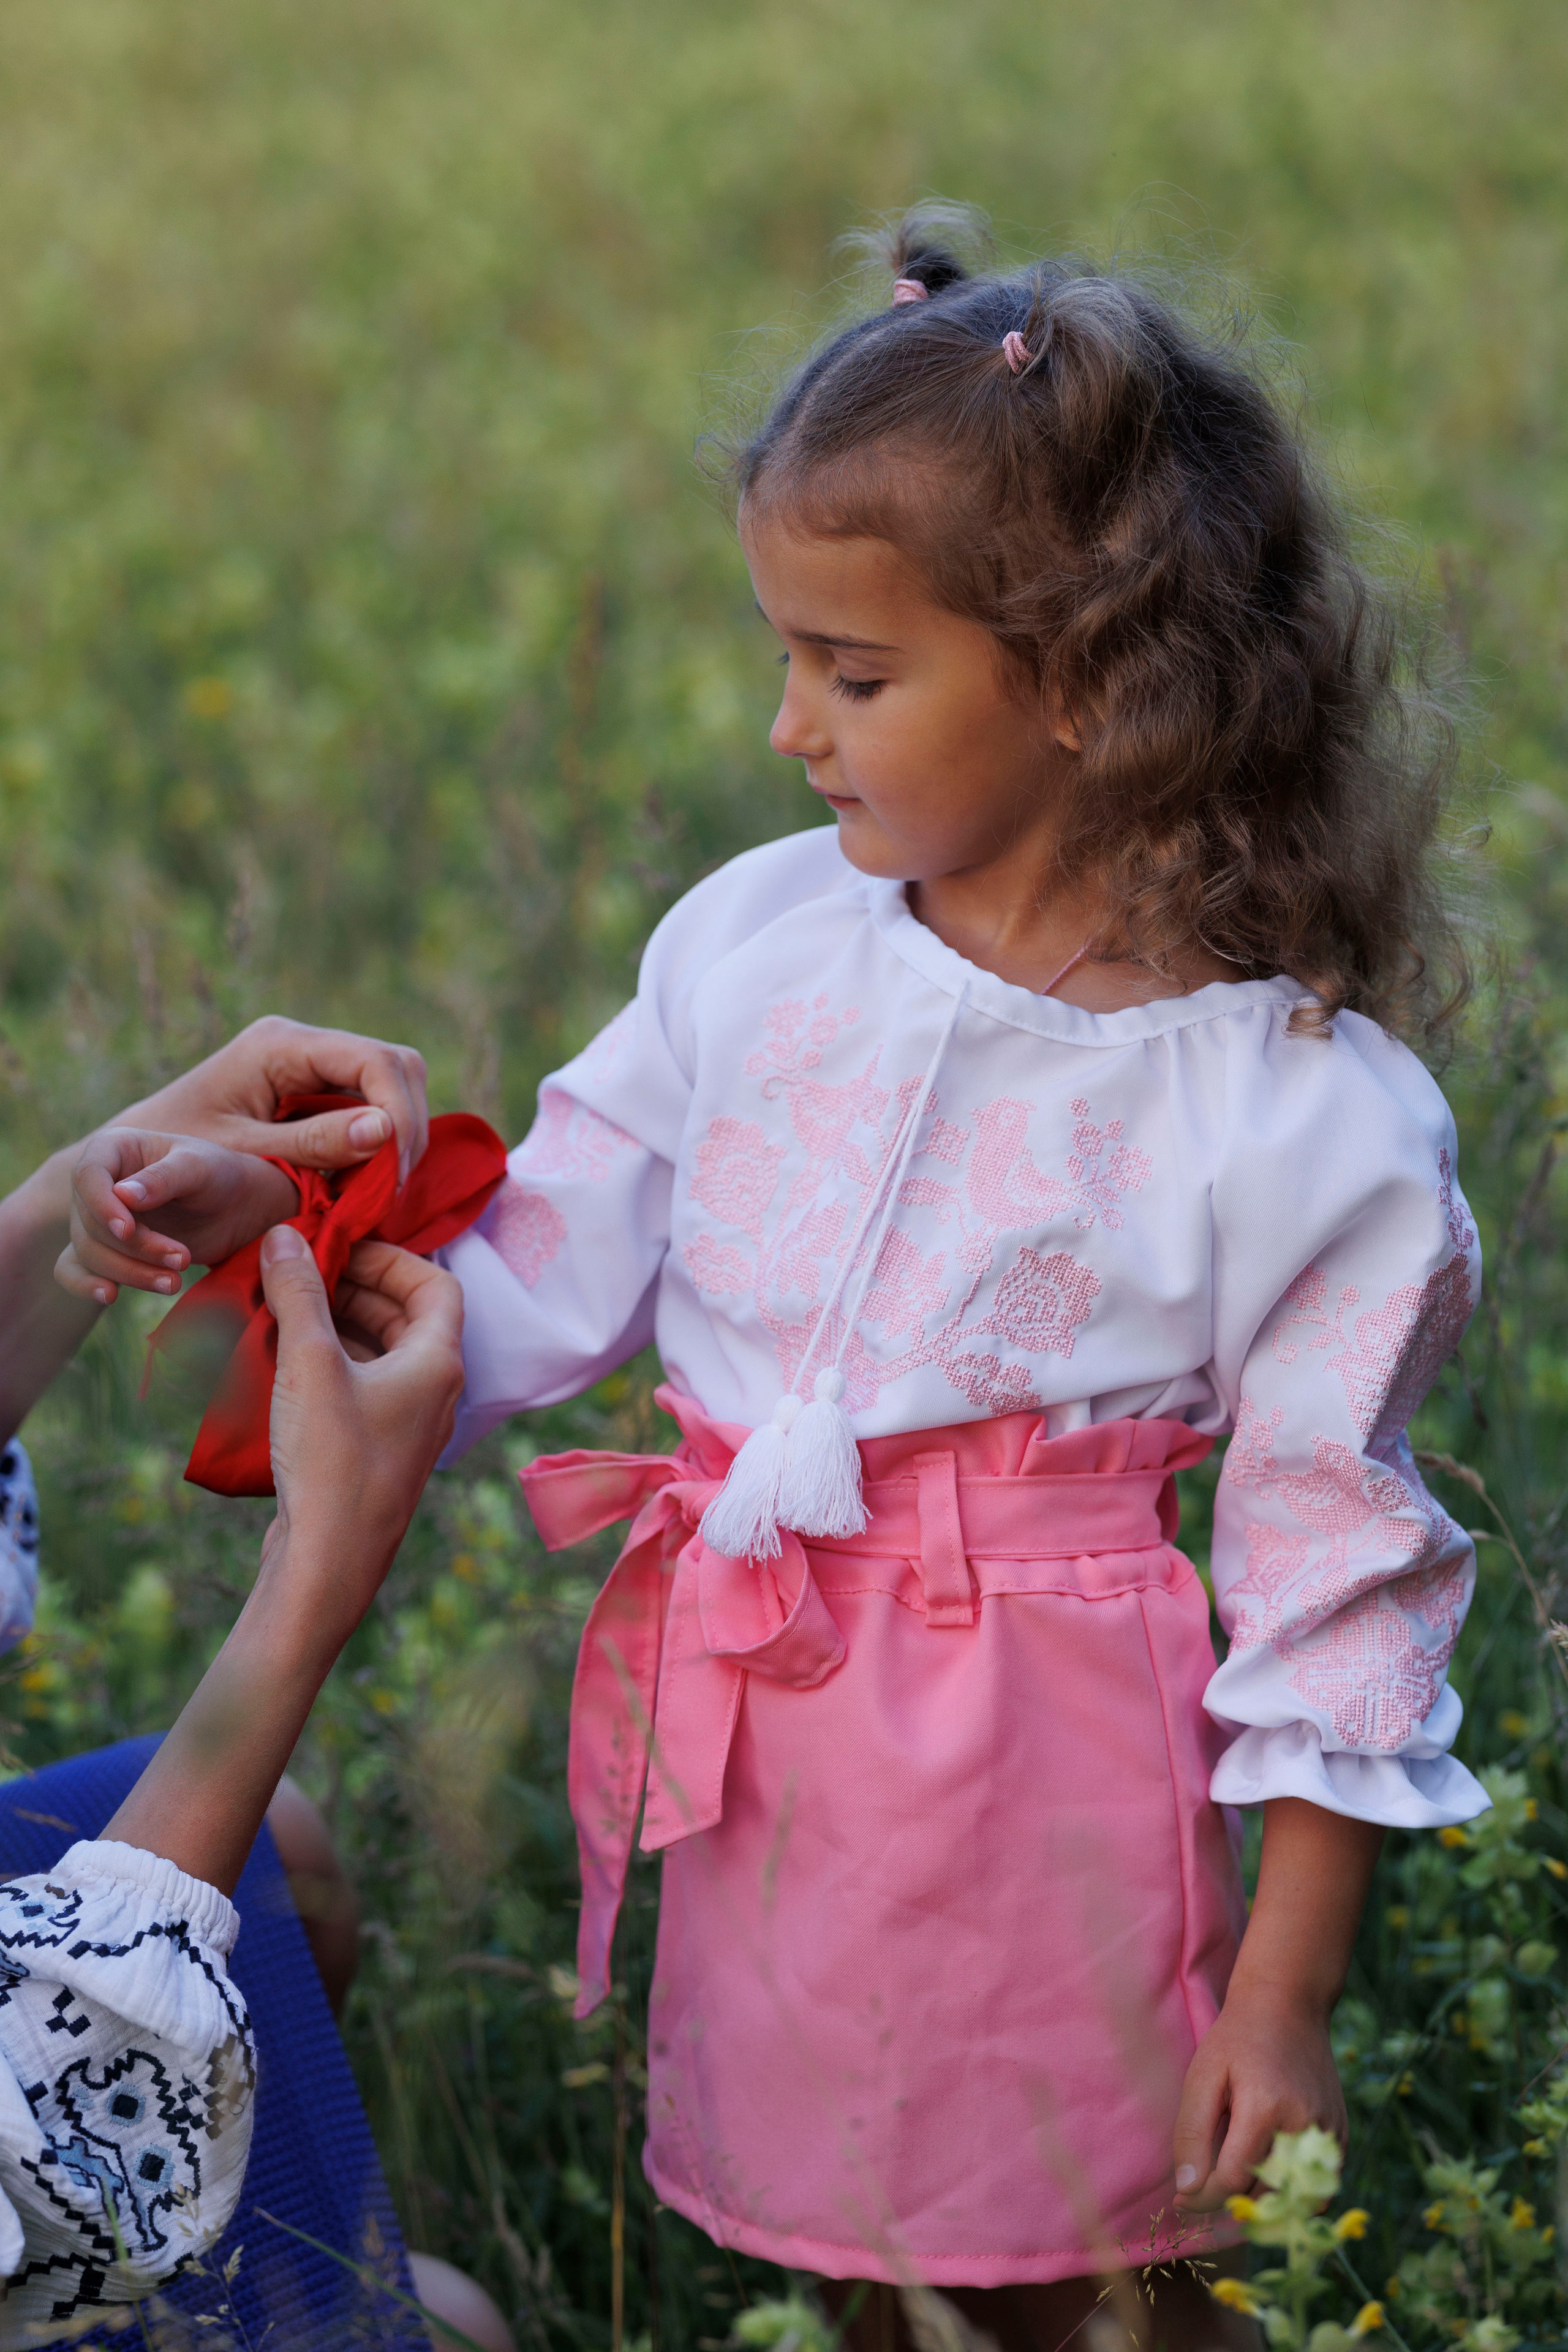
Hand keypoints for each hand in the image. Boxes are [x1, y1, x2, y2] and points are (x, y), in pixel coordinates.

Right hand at [55, 1129, 300, 1304]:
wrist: (235, 1207)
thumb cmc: (218, 1174)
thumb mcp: (199, 1167)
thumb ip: (163, 1178)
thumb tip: (122, 1195)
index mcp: (113, 1149)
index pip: (88, 1176)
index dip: (102, 1206)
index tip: (129, 1230)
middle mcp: (98, 1184)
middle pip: (91, 1222)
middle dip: (136, 1247)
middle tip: (183, 1260)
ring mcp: (97, 1218)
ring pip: (89, 1251)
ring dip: (129, 1272)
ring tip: (174, 1283)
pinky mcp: (105, 1249)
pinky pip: (75, 1269)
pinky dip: (85, 1285)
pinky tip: (109, 1295)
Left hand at [116, 1015, 429, 1183]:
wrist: (134, 1159)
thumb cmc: (177, 1156)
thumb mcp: (246, 1155)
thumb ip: (314, 1143)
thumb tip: (385, 1131)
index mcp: (280, 1044)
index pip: (374, 1061)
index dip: (400, 1115)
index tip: (395, 1174)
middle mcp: (301, 1043)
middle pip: (395, 1066)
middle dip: (407, 1127)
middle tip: (393, 1188)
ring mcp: (310, 1063)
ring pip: (391, 1085)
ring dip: (398, 1137)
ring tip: (381, 1191)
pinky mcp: (314, 1088)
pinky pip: (369, 1105)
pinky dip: (380, 1144)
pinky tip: (368, 1182)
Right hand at [256, 1226, 464, 1650]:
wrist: (327, 1564)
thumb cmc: (332, 1462)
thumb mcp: (310, 1364)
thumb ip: (299, 1294)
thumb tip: (284, 1236)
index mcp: (438, 1363)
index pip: (436, 1284)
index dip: (391, 1257)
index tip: (340, 1247)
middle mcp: (434, 1390)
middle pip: (405, 1316)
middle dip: (354, 1287)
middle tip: (301, 1271)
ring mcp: (407, 1423)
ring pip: (379, 1352)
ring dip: (337, 1323)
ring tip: (284, 1306)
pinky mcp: (376, 1450)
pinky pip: (361, 1386)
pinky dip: (330, 1361)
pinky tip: (283, 1356)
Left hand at [1172, 1983, 1346, 2211]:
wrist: (1288, 2005)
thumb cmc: (1237, 2038)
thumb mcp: (1202, 2075)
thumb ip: (1191, 2133)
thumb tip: (1187, 2190)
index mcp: (1265, 2108)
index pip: (1231, 2180)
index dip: (1202, 2197)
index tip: (1182, 2199)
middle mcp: (1304, 2126)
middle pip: (1263, 2194)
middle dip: (1228, 2201)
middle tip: (1204, 2189)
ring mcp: (1329, 2133)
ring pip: (1290, 2196)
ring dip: (1259, 2198)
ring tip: (1233, 2177)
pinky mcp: (1340, 2136)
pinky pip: (1315, 2186)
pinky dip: (1289, 2189)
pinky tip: (1265, 2168)